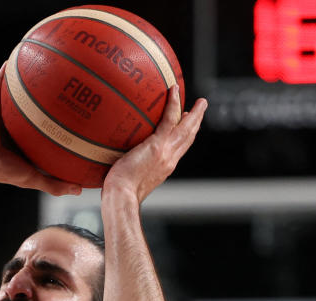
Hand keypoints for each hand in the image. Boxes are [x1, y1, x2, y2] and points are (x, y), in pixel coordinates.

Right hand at [0, 62, 81, 195]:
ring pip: (16, 99)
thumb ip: (56, 185)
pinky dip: (2, 77)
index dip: (56, 124)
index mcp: (25, 145)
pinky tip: (11, 61)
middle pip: (33, 112)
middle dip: (44, 100)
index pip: (44, 133)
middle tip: (62, 85)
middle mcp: (15, 131)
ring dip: (24, 83)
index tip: (74, 114)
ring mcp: (3, 120)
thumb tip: (80, 190)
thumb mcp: (34, 179)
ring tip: (38, 65)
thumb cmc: (4, 172)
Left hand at [102, 85, 207, 202]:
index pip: (178, 150)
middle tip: (200, 109)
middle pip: (188, 138)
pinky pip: (169, 119)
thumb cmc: (118, 192)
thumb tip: (115, 163)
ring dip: (195, 113)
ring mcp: (166, 152)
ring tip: (200, 101)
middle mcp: (169, 159)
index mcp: (164, 168)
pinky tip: (174, 90)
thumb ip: (127, 169)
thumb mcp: (127, 179)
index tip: (186, 126)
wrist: (121, 195)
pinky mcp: (157, 145)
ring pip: (186, 128)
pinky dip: (174, 103)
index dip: (184, 137)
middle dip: (196, 123)